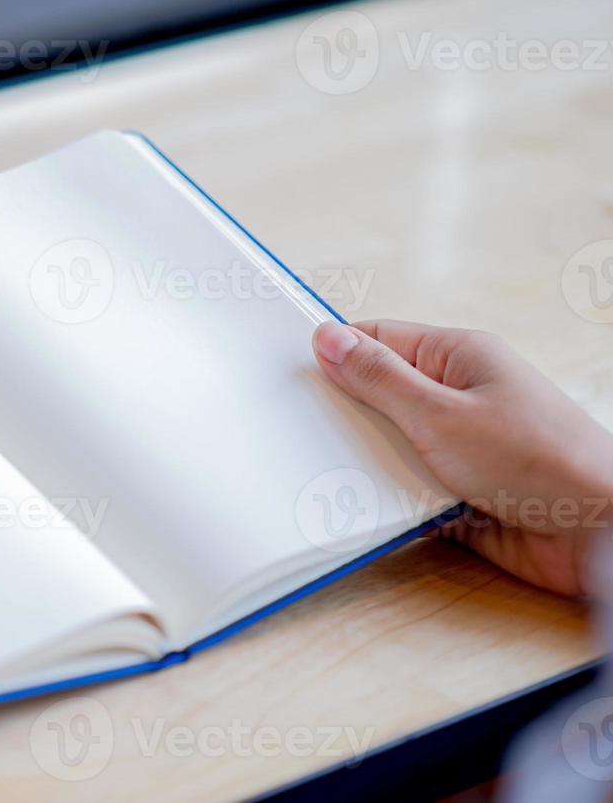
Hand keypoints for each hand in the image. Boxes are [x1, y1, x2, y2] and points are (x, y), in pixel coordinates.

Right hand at [313, 319, 612, 596]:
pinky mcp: (459, 493)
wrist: (600, 534)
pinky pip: (404, 487)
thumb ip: (379, 378)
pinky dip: (384, 498)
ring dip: (363, 461)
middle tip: (294, 428)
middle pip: (378, 395)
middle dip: (342, 414)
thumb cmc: (539, 461)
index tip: (288, 374)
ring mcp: (459, 446)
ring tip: (317, 469)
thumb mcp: (442, 414)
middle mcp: (458, 397)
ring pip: (388, 445)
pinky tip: (353, 508)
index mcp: (458, 358)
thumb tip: (327, 336)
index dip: (335, 353)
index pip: (379, 339)